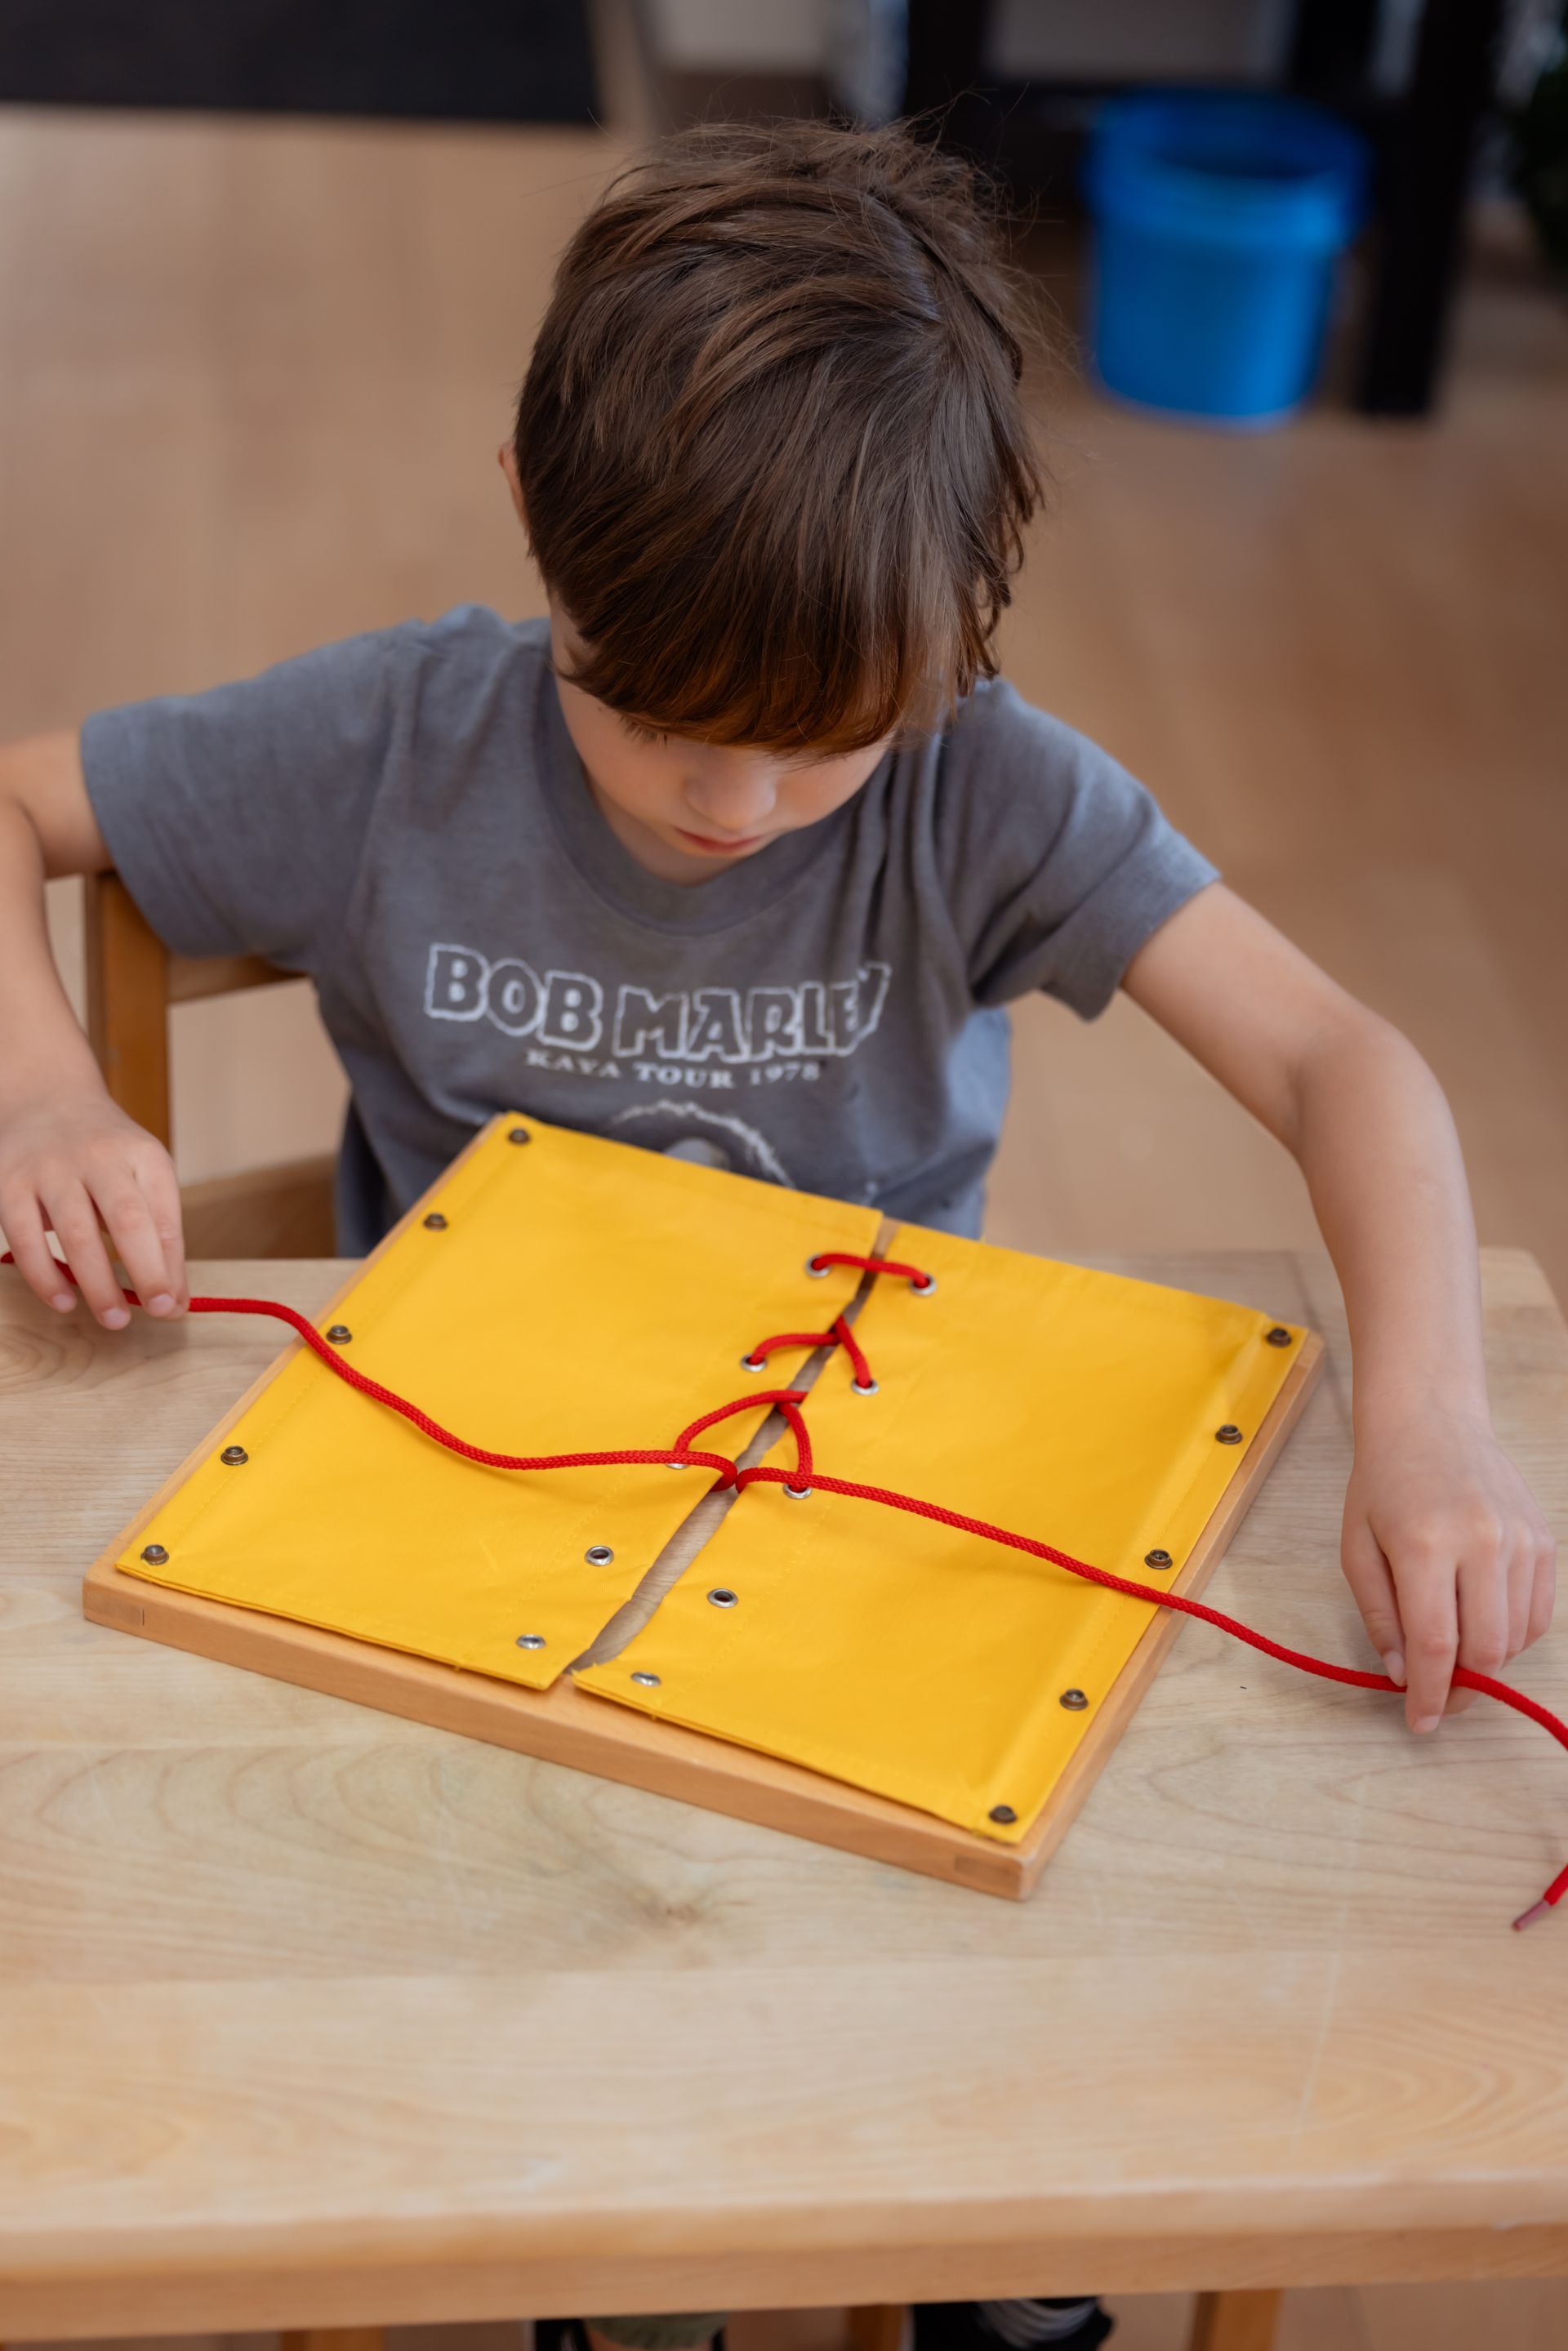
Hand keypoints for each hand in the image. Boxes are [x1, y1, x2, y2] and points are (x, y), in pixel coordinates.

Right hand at [0, 1085, 186, 1327]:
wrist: (44, 1096)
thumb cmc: (104, 1152)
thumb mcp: (142, 1175)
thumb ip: (159, 1234)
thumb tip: (175, 1302)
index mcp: (142, 1157)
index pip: (164, 1216)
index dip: (171, 1265)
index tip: (175, 1305)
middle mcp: (99, 1158)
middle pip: (127, 1220)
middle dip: (146, 1271)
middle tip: (156, 1311)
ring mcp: (51, 1169)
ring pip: (77, 1232)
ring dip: (97, 1283)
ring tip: (114, 1319)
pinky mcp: (10, 1184)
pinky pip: (26, 1238)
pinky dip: (45, 1275)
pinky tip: (63, 1301)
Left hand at [1341, 1410, 1555, 1731]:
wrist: (1431, 1421)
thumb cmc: (1384, 1484)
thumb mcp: (1356, 1548)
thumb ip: (1381, 1617)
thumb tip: (1404, 1676)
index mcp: (1425, 1543)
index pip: (1437, 1643)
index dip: (1431, 1694)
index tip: (1420, 1721)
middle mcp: (1481, 1541)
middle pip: (1486, 1648)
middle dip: (1462, 1689)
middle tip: (1439, 1698)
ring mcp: (1520, 1540)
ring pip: (1516, 1637)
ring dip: (1487, 1663)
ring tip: (1454, 1655)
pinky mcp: (1543, 1541)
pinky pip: (1538, 1614)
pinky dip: (1512, 1636)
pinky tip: (1482, 1626)